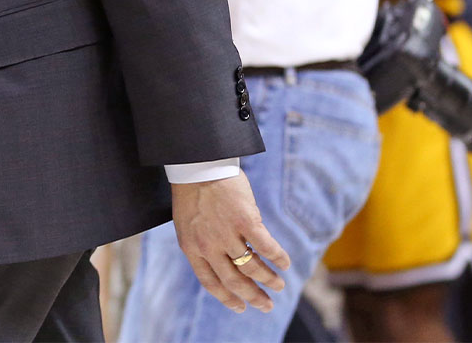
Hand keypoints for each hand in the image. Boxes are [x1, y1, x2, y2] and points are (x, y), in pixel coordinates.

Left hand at [171, 172, 289, 313]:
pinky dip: (278, 258)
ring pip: (252, 267)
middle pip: (234, 281)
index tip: (241, 307)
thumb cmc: (191, 191)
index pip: (210, 282)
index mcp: (191, 247)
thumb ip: (201, 243)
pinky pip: (266, 247)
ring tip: (278, 284)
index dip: (227, 298)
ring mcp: (227, 233)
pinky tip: (285, 263)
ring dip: (268, 279)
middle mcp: (208, 245)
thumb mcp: (187, 223)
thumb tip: (222, 262)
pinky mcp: (245, 220)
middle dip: (252, 297)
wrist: (196, 163)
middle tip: (267, 305)